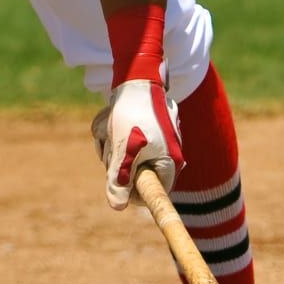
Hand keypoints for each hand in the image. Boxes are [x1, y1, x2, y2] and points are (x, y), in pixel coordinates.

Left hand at [91, 78, 183, 210]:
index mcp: (171, 163)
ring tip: (112, 130)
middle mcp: (168, 155)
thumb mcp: (123, 151)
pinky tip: (113, 123)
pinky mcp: (145, 132)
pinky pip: (124, 145)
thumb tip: (117, 206)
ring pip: (126, 161)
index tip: (118, 184)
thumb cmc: (133, 114)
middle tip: (113, 147)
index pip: (153, 194)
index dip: (132, 193)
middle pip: (135, 177)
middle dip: (118, 165)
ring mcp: (157, 143)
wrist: (135, 78)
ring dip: (112, 148)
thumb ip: (119, 180)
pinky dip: (114, 137)